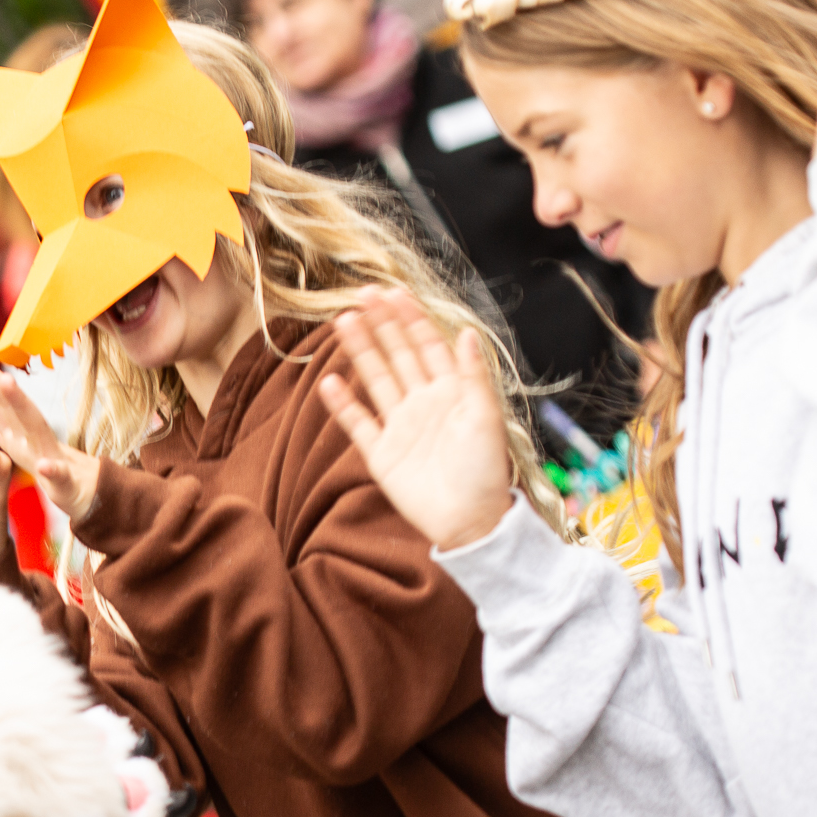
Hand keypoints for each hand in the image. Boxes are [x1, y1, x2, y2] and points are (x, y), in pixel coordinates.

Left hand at [0, 352, 102, 520]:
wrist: (81, 491)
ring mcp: (49, 453)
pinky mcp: (65, 480)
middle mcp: (32, 433)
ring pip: (35, 425)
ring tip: (4, 381)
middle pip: (8, 402)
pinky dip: (53, 470)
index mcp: (17, 427)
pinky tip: (44, 467)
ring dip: (20, 403)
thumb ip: (4, 421)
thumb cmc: (47, 462)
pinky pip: (59, 475)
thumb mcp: (19, 441)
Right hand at [317, 289, 515, 550]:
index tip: (393, 293)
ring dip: (360, 352)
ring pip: (376, 380)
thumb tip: (467, 333)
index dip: (411, 318)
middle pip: (398, 355)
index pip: (427, 345)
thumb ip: (473, 376)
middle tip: (362, 295)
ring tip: (343, 323)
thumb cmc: (486, 472)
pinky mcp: (382, 454)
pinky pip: (358, 424)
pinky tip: (329, 382)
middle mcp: (423, 403)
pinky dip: (343, 404)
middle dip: (381, 324)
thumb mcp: (487, 419)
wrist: (471, 523)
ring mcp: (400, 427)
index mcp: (451, 391)